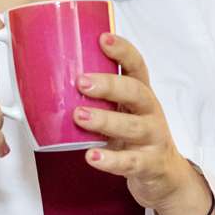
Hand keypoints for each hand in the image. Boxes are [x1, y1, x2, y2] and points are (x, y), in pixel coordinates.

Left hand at [71, 33, 211, 214]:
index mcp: (141, 95)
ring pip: (133, 126)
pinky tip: (92, 157)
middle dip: (109, 84)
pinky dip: (110, 160)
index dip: (122, 51)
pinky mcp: (150, 164)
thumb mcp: (122, 114)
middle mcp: (150, 112)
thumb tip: (49, 84)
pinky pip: (130, 162)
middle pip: (135, 92)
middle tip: (81, 82)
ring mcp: (153, 139)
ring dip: (105, 120)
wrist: (164, 176)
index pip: (136, 66)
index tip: (102, 38)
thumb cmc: (135, 138)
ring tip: (80, 116)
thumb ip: (98, 101)